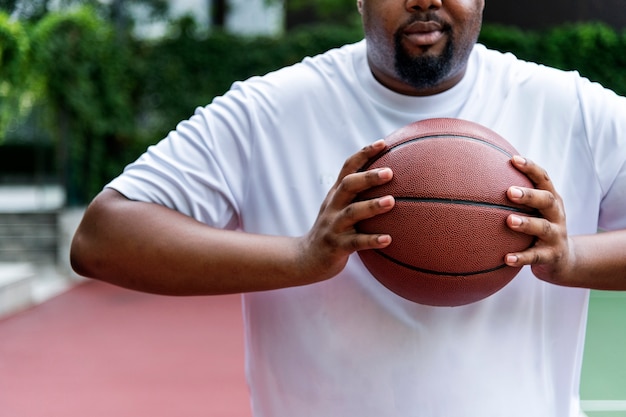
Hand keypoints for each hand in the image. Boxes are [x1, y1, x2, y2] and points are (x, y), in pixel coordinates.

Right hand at [296, 140, 395, 281]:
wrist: (308, 258)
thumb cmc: (333, 231)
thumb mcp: (341, 209)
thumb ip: (359, 196)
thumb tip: (394, 183)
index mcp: (336, 195)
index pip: (348, 168)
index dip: (364, 154)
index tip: (383, 143)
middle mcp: (333, 206)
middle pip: (348, 185)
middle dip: (368, 177)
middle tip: (390, 172)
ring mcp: (333, 226)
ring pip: (352, 212)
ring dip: (372, 206)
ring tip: (391, 201)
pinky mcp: (336, 246)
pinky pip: (356, 242)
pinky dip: (372, 240)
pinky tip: (388, 239)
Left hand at [504, 156, 573, 284]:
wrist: (563, 259)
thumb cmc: (539, 227)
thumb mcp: (534, 210)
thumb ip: (516, 197)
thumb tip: (480, 177)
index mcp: (551, 200)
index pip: (544, 179)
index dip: (531, 168)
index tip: (513, 159)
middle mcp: (556, 215)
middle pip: (547, 200)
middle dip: (529, 195)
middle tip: (510, 191)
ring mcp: (556, 236)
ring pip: (544, 228)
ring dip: (527, 223)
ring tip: (509, 221)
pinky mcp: (552, 256)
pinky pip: (536, 257)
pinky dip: (522, 257)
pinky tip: (506, 258)